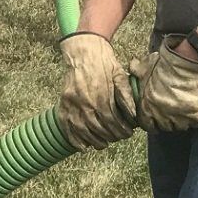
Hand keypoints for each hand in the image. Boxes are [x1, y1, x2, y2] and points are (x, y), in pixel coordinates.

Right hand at [58, 33, 140, 149]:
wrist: (84, 51)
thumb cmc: (105, 63)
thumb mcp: (120, 76)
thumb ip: (126, 96)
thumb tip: (133, 115)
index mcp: (102, 96)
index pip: (113, 123)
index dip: (122, 131)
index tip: (128, 133)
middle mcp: (86, 102)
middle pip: (100, 129)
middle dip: (112, 136)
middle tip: (118, 137)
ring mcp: (73, 104)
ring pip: (84, 131)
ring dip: (95, 141)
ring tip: (104, 143)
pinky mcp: (64, 103)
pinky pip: (67, 127)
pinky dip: (74, 139)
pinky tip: (83, 146)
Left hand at [133, 36, 197, 132]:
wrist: (186, 61)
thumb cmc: (163, 65)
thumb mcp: (144, 67)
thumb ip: (136, 70)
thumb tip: (131, 66)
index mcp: (147, 109)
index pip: (147, 125)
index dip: (151, 120)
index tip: (155, 116)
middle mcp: (162, 117)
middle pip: (164, 127)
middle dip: (166, 121)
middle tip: (170, 112)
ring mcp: (179, 118)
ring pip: (180, 127)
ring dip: (181, 121)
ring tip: (182, 112)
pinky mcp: (195, 115)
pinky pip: (195, 123)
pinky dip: (195, 118)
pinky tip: (194, 110)